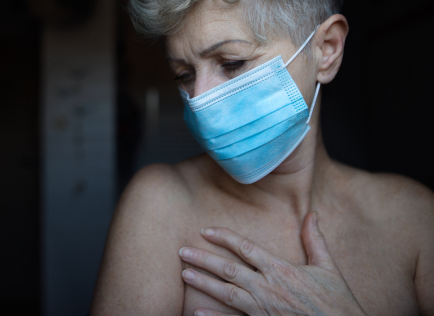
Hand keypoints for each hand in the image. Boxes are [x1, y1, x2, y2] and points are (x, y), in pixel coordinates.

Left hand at [178, 212, 366, 315]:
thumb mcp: (328, 268)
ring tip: (185, 275)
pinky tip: (196, 312)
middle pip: (229, 270)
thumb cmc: (337, 303)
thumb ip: (315, 240)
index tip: (206, 231)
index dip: (224, 237)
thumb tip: (311, 213)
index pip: (246, 248)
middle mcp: (268, 288)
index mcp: (282, 270)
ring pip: (226, 294)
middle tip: (181, 251)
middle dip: (204, 259)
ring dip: (203, 284)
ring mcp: (263, 309)